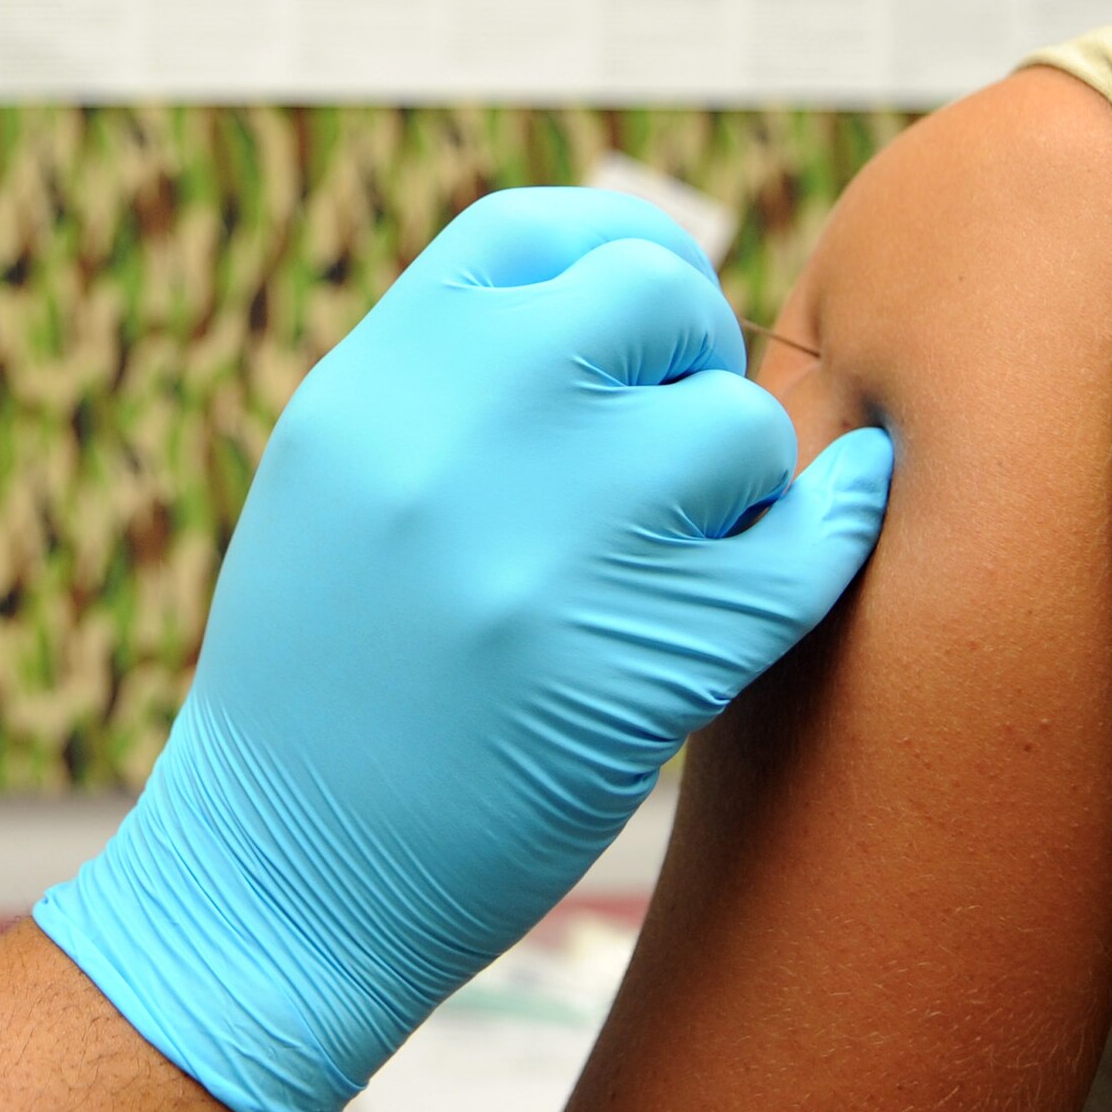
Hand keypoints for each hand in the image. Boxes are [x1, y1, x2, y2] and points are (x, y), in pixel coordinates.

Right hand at [40, 186, 893, 1111]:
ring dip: (739, 479)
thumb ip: (447, 384)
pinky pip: (799, 551)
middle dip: (691, 350)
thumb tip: (616, 295)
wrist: (281, 881)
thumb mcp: (335, 489)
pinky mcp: (637, 661)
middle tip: (677, 436)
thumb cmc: (316, 688)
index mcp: (370, 384)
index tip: (649, 312)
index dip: (617, 250)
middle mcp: (453, 433)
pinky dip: (830, 536)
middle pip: (653, 294)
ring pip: (738, 424)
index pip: (535, 230)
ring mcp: (547, 542)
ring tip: (685, 547)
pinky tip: (824, 532)